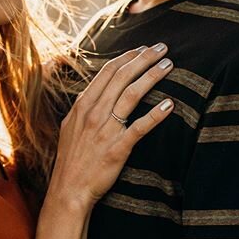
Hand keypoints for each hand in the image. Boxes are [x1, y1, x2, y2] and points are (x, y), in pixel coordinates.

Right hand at [50, 44, 172, 208]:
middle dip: (143, 58)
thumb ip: (85, 108)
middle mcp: (93, 113)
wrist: (68, 190)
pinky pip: (139, 127)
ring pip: (132, 95)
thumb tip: (99, 92)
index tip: (142, 48)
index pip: (107, 71)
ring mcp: (105, 130)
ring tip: (168, 66)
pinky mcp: (117, 148)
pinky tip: (170, 105)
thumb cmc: (72, 161)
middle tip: (162, 48)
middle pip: (122, 77)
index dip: (127, 56)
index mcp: (82, 105)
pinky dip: (155, 114)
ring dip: (152, 76)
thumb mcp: (71, 127)